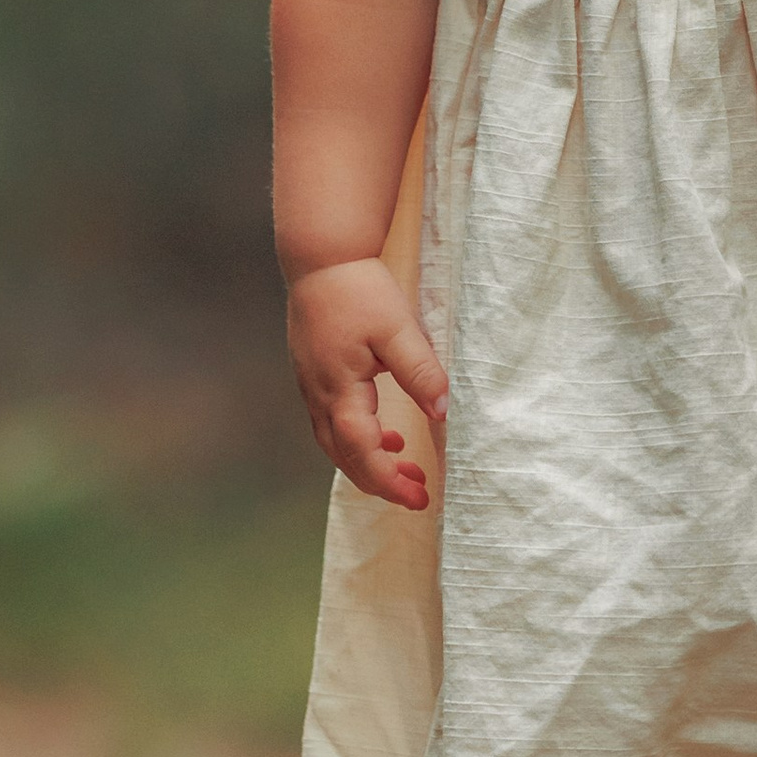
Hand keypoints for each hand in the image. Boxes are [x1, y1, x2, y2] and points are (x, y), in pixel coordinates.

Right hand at [285, 256, 447, 508]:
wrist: (321, 258)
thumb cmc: (358, 290)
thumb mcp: (398, 329)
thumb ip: (420, 371)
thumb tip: (444, 412)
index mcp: (340, 389)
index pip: (362, 451)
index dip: (389, 480)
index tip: (418, 497)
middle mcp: (319, 395)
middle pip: (344, 457)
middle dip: (381, 481)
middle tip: (418, 494)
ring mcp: (312, 387)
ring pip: (336, 444)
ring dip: (369, 462)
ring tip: (407, 469)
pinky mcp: (315, 376)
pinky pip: (333, 423)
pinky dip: (359, 439)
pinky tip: (387, 433)